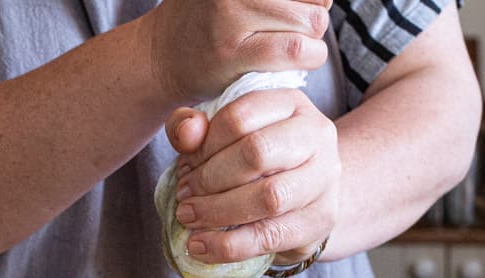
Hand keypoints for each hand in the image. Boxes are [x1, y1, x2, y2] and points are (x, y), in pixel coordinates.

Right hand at [142, 0, 331, 103]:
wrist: (161, 57)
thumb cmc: (208, 21)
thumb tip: (325, 0)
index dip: (311, 0)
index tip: (295, 11)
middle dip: (313, 19)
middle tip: (290, 34)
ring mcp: (231, 13)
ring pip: (311, 23)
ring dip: (311, 42)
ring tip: (289, 49)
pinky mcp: (231, 52)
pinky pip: (295, 51)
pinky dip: (309, 58)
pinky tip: (298, 63)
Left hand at [164, 88, 340, 265]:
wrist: (303, 197)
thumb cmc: (253, 164)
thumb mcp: (220, 137)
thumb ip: (190, 127)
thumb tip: (187, 133)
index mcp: (289, 103)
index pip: (240, 116)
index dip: (203, 146)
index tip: (183, 168)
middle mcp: (316, 134)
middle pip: (256, 153)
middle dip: (209, 179)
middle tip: (183, 197)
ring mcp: (324, 178)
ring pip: (268, 197)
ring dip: (217, 212)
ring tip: (189, 220)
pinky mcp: (320, 220)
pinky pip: (270, 236)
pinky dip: (229, 246)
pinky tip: (201, 247)